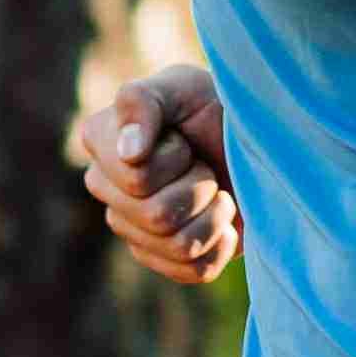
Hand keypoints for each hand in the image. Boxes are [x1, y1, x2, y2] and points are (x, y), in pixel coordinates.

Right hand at [78, 61, 239, 283]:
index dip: (174, 158)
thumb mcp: (182, 86)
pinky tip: (224, 221)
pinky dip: (223, 243)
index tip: (184, 138)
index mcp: (101, 144)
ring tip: (218, 191)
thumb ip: (142, 102)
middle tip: (204, 165)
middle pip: (156, 216)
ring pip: (179, 245)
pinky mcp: (167, 261)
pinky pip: (196, 270)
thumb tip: (129, 153)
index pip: (136, 178)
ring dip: (214, 214)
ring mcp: (134, 230)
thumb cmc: (212, 105)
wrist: (254, 138)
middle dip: (197, 186)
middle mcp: (108, 190)